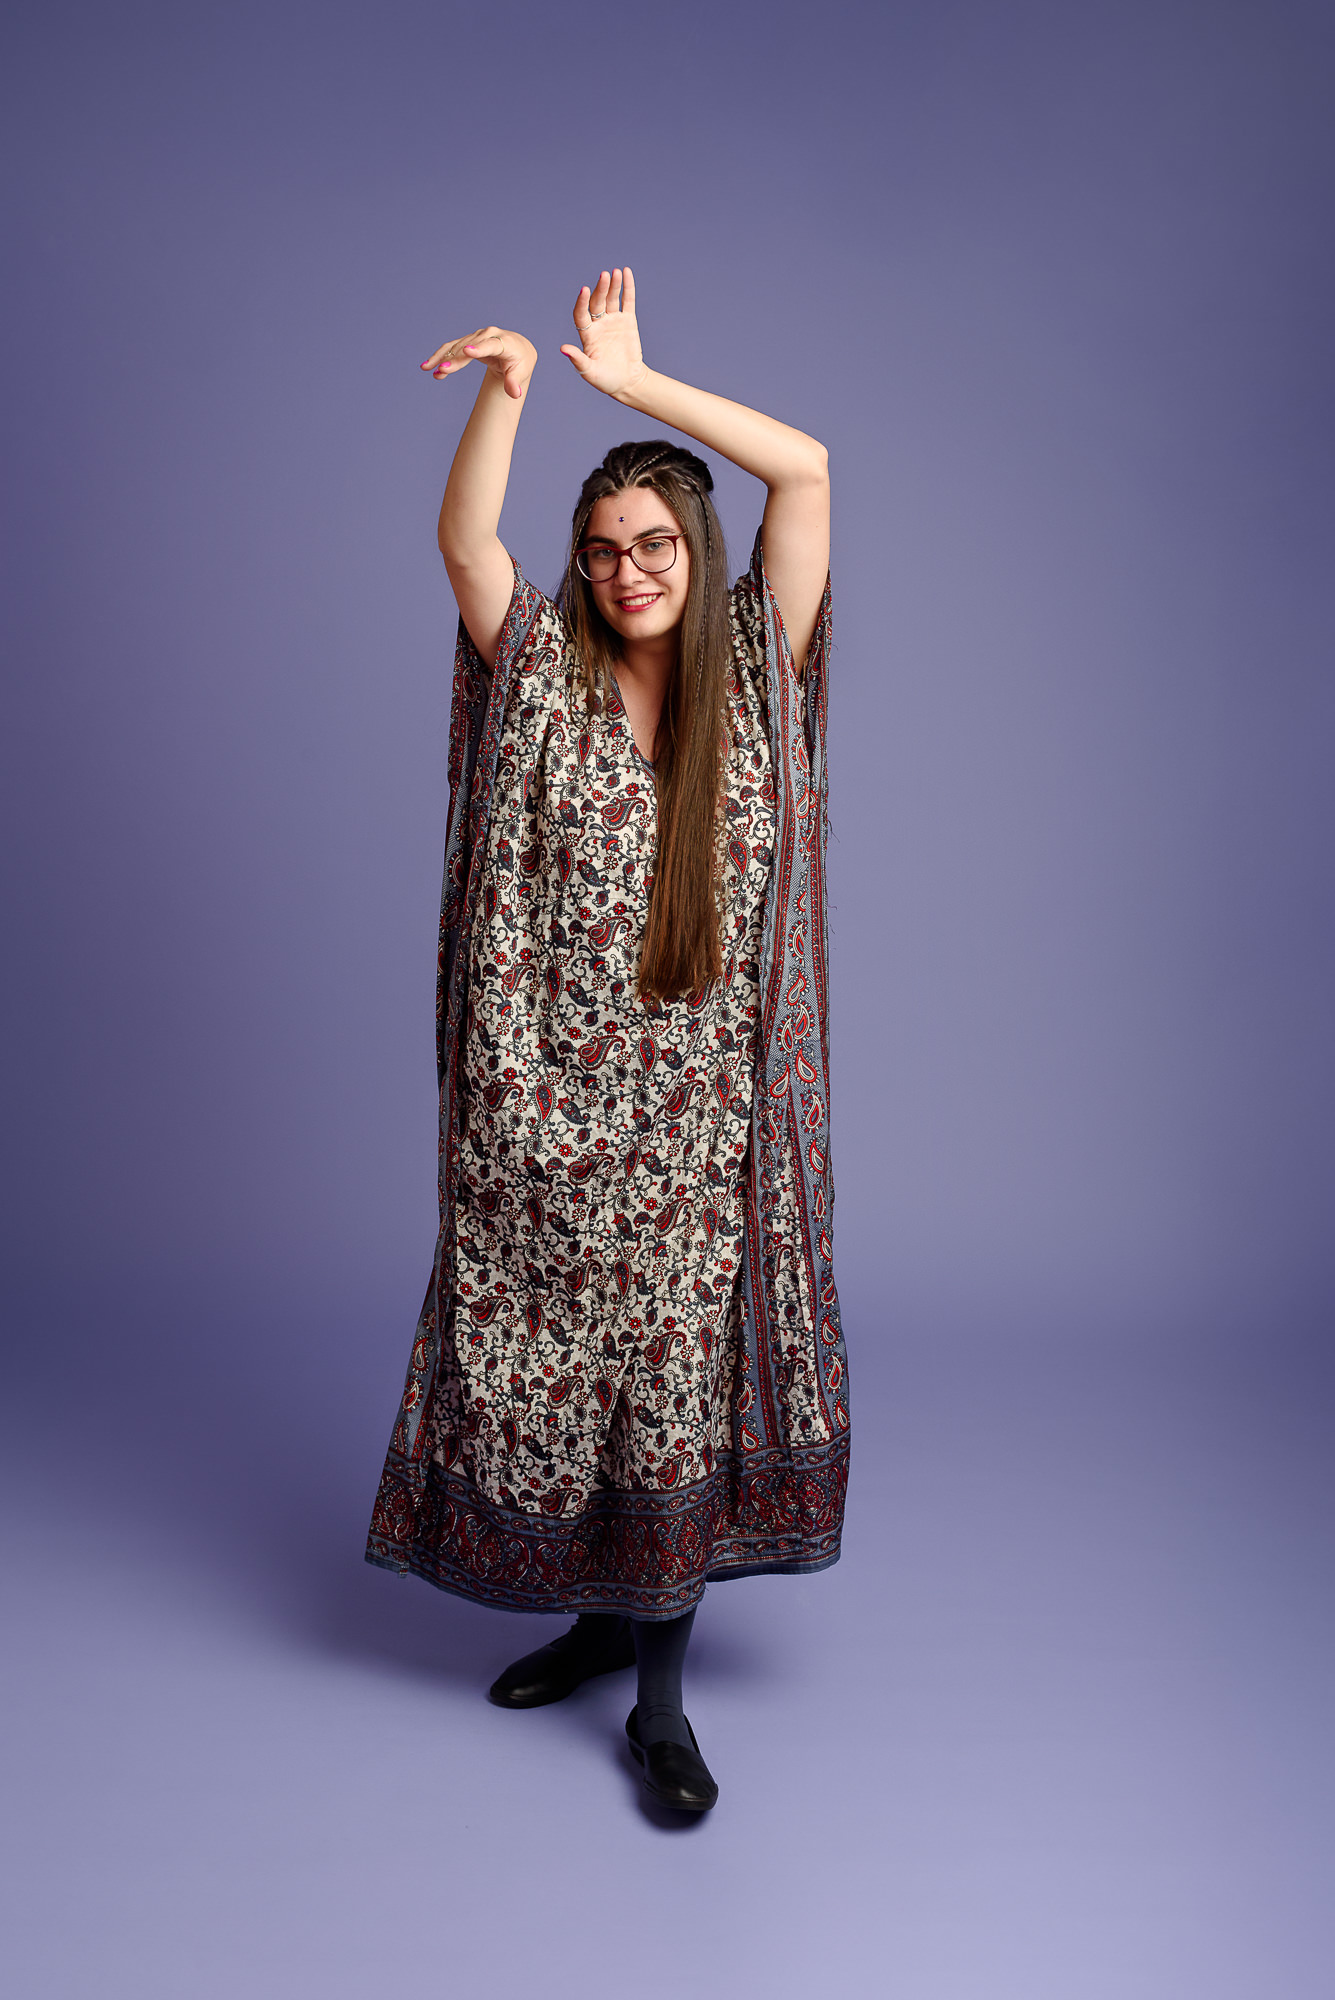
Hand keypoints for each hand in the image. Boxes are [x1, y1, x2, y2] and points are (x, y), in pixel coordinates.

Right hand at [420, 325, 535, 399]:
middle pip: (469, 347)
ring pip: (457, 346)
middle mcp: (489, 335)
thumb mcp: (521, 373)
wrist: (516, 350)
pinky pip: (453, 348)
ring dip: (442, 358)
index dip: (479, 348)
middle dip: (454, 359)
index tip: (467, 351)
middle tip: (441, 370)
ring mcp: (477, 337)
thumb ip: (515, 383)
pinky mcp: (469, 341)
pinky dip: (442, 357)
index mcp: (505, 342)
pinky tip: (430, 367)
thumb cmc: (520, 363)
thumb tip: (515, 394)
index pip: (491, 345)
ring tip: (428, 369)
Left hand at [559, 267, 647, 398]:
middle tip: (604, 276)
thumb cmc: (605, 380)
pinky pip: (627, 301)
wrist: (627, 383)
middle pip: (597, 302)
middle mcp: (598, 324)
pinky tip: (627, 272)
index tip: (584, 290)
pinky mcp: (628, 321)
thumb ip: (578, 359)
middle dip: (600, 289)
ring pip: (612, 299)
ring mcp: (613, 321)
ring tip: (616, 272)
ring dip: (613, 285)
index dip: (582, 302)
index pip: (581, 314)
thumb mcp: (589, 372)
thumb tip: (563, 348)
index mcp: (586, 334)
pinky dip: (627, 287)